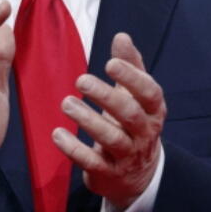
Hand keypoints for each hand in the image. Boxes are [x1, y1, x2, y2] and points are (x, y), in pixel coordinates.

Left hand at [53, 32, 165, 210]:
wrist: (139, 175)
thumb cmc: (134, 124)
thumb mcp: (136, 96)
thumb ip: (131, 65)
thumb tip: (122, 36)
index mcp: (153, 110)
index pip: (149, 92)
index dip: (131, 78)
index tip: (110, 63)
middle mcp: (144, 133)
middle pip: (129, 114)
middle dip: (106, 97)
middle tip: (80, 80)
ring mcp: (127, 155)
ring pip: (111, 138)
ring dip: (88, 120)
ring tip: (66, 103)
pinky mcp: (109, 173)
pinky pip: (92, 162)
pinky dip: (74, 149)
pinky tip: (57, 134)